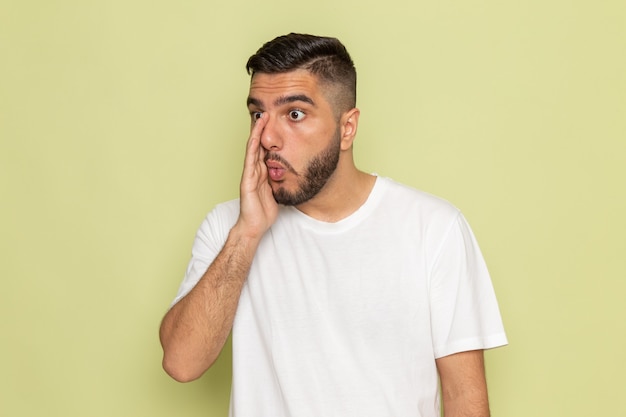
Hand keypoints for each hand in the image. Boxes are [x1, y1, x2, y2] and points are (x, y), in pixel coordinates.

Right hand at [236, 113, 278, 239]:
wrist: (254, 226)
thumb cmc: (265, 210)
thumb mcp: (279, 189)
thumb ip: (283, 178)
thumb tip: (298, 171)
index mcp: (262, 171)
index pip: (266, 148)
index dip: (271, 134)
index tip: (278, 119)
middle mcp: (255, 169)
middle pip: (259, 144)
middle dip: (263, 128)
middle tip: (268, 110)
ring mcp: (249, 174)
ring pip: (253, 148)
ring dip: (257, 132)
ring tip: (262, 117)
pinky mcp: (246, 180)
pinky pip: (250, 160)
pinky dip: (252, 147)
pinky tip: (255, 136)